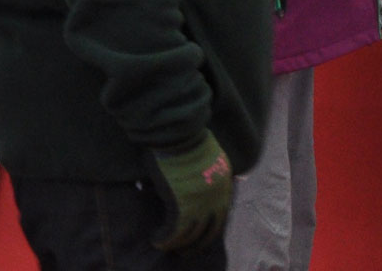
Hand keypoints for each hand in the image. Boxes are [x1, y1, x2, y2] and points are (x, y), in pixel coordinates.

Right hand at [146, 133, 233, 252]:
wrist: (179, 131)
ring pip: (191, 235)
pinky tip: (156, 240)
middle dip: (197, 243)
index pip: (221, 214)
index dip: (209, 227)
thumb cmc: (187, 137)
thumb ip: (204, 173)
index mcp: (225, 183)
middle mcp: (217, 197)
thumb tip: (194, 186)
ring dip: (178, 244)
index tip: (199, 234)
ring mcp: (201, 203)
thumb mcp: (207, 156)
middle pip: (210, 230)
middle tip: (185, 250)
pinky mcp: (181, 206)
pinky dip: (164, 239)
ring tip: (167, 246)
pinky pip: (174, 232)